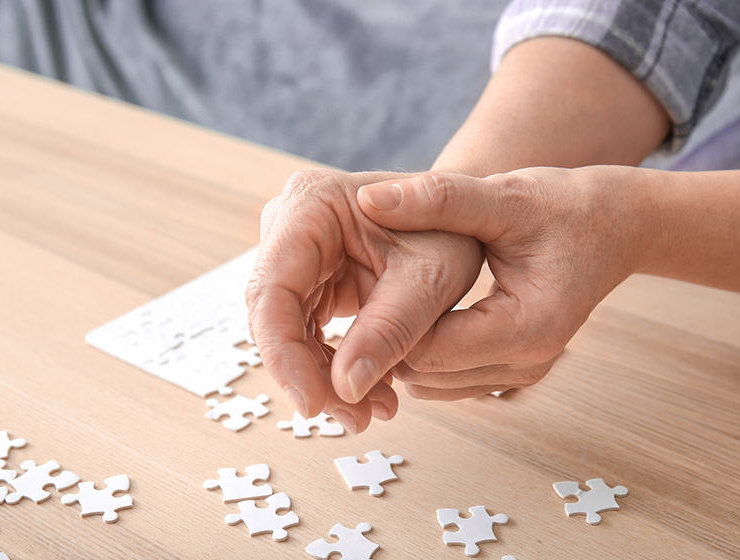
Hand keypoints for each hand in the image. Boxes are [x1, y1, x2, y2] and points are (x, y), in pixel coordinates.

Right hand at [246, 170, 482, 432]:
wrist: (465, 217)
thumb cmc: (453, 230)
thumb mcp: (431, 278)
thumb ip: (391, 328)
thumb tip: (345, 389)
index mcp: (313, 204)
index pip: (274, 290)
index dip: (285, 354)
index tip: (313, 404)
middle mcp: (292, 223)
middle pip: (274, 315)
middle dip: (309, 374)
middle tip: (354, 418)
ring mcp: (298, 251)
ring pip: (288, 330)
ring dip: (325, 378)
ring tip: (374, 411)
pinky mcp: (312, 278)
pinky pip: (307, 332)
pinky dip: (336, 366)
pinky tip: (374, 393)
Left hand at [357, 166, 656, 398]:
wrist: (615, 227)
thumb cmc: (567, 208)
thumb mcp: (503, 196)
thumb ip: (439, 199)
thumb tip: (370, 199)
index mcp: (527, 327)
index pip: (430, 350)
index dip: (384, 323)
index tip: (354, 282)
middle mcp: (526, 364)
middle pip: (426, 373)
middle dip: (386, 339)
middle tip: (355, 288)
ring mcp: (521, 374)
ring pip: (432, 383)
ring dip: (401, 348)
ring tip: (378, 298)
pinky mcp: (513, 370)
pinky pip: (449, 378)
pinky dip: (423, 352)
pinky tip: (409, 311)